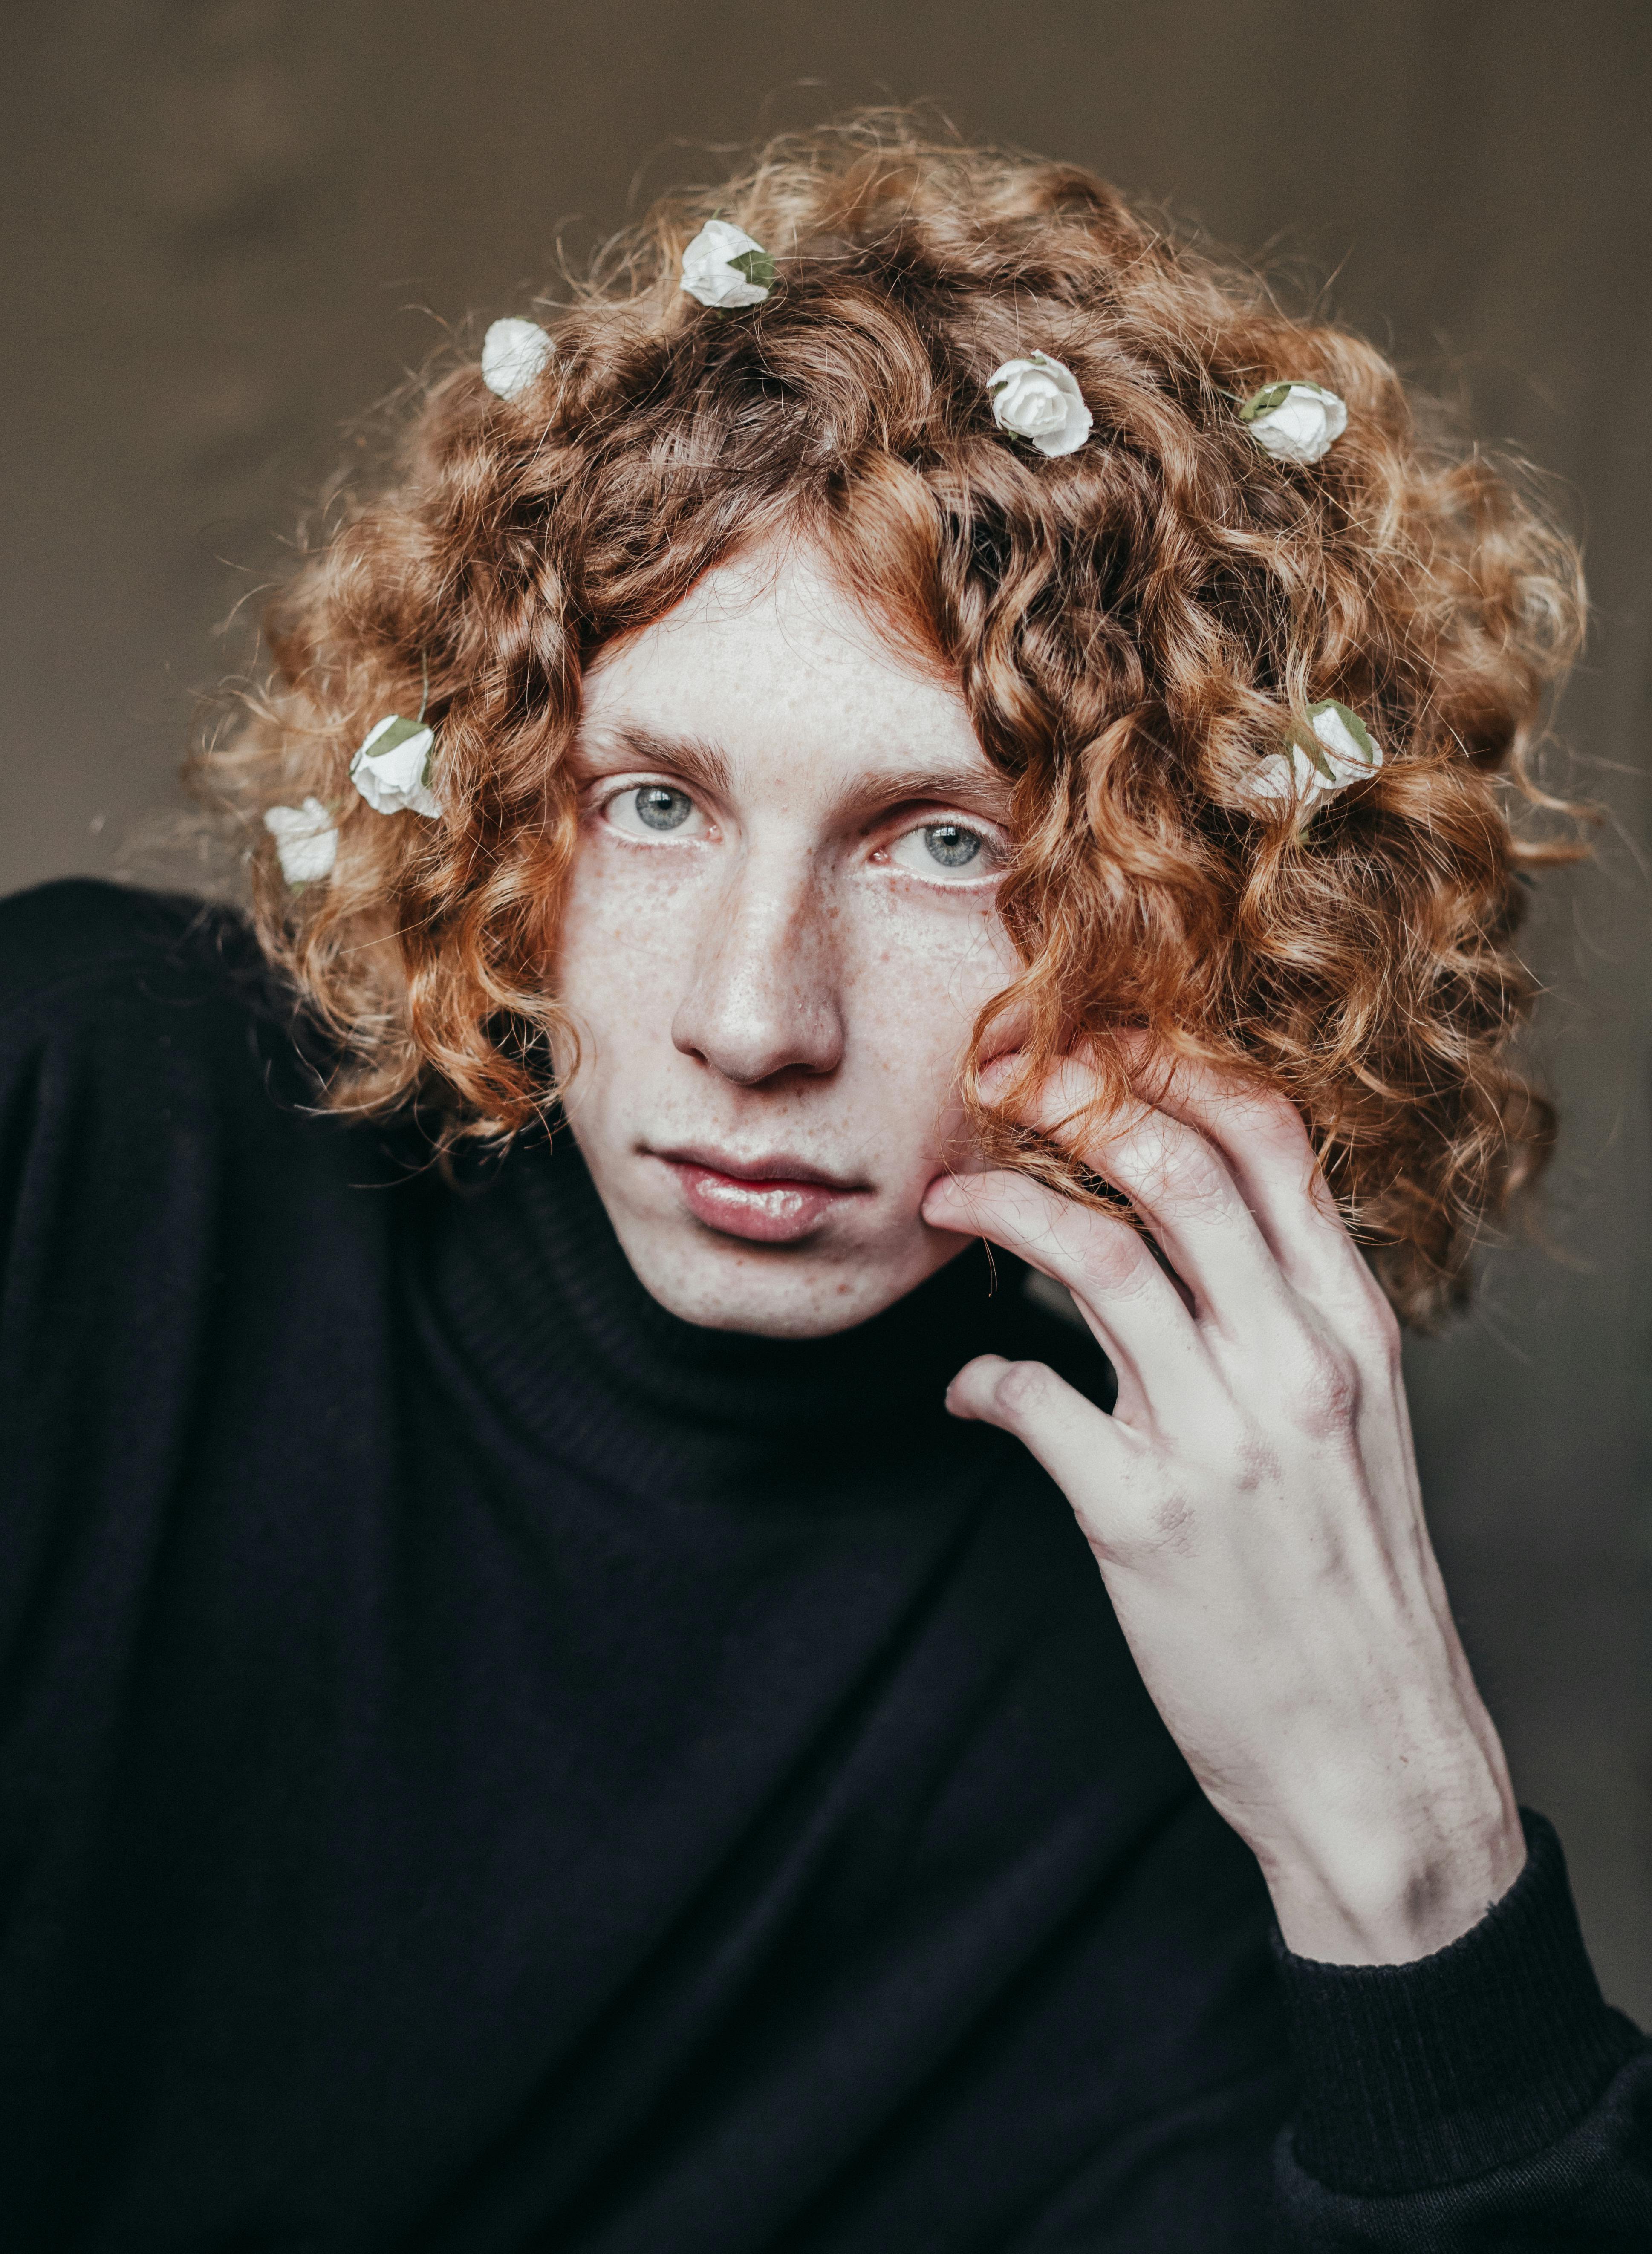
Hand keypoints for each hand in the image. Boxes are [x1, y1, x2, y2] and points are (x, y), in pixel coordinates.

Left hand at [922, 1046, 1524, 1964]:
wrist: (1372, 1751)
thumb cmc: (1350, 1579)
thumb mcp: (1353, 1422)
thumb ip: (1282, 1317)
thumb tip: (1178, 1231)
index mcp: (1353, 1328)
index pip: (1272, 1141)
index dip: (1172, 1066)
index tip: (1096, 1041)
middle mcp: (1296, 1364)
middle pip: (1174, 1167)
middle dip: (1072, 1097)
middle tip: (996, 1081)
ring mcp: (1221, 1439)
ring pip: (1098, 1258)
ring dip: (1003, 1208)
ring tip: (946, 1201)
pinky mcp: (1143, 1519)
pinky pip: (1033, 1400)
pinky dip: (981, 1379)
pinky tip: (967, 1390)